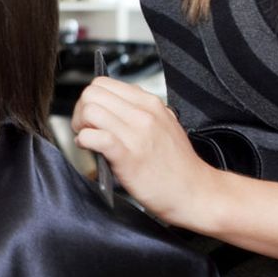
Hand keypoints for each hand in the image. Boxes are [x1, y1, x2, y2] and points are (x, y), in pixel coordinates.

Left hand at [71, 76, 225, 228]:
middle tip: (86, 127)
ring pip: (90, 110)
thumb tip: (113, 103)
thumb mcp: (165, 124)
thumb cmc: (179, 165)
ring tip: (88, 139)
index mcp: (150, 103)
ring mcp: (136, 134)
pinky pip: (94, 136)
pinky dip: (84, 141)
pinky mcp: (128, 156)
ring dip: (81, 125)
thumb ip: (141, 110)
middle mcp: (143, 114)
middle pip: (92, 93)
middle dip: (81, 109)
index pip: (104, 83)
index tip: (93, 115)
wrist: (196, 193)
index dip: (91, 98)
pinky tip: (90, 149)